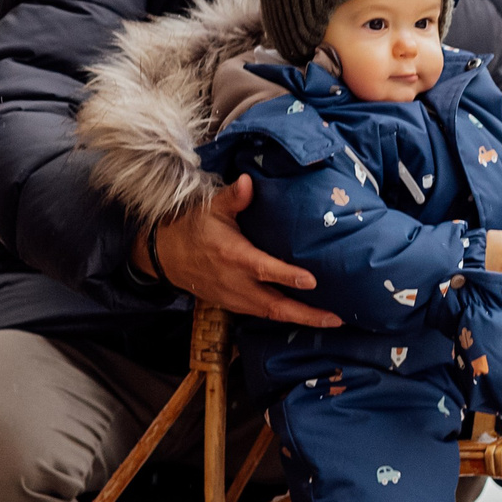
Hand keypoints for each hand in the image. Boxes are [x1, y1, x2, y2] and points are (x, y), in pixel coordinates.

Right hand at [145, 176, 340, 326]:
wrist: (165, 255)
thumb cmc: (193, 227)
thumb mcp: (211, 208)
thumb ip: (234, 197)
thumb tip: (248, 181)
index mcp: (233, 255)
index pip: (263, 269)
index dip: (287, 276)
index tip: (312, 281)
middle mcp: (235, 282)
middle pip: (274, 304)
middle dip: (305, 314)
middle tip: (336, 318)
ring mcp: (235, 298)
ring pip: (271, 314)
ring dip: (300, 319)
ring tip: (331, 320)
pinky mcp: (234, 305)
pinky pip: (263, 315)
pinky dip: (285, 317)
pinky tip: (307, 316)